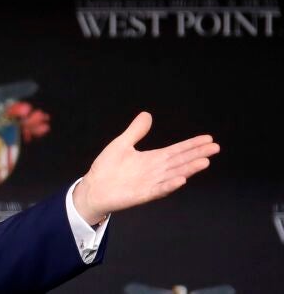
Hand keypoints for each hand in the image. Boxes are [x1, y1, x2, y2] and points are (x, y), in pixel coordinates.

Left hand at [72, 112, 219, 224]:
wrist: (93, 188)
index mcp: (152, 159)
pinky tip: (181, 180)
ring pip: (174, 174)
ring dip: (189, 169)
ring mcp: (151, 183)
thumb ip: (135, 131)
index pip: (176, 150)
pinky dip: (170, 185)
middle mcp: (155, 171)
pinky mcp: (142, 194)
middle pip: (180, 161)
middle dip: (197, 154)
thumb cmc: (107, 168)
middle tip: (215, 148)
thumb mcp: (121, 144)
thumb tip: (147, 114)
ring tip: (204, 162)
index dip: (192, 145)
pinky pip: (159, 190)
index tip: (208, 139)